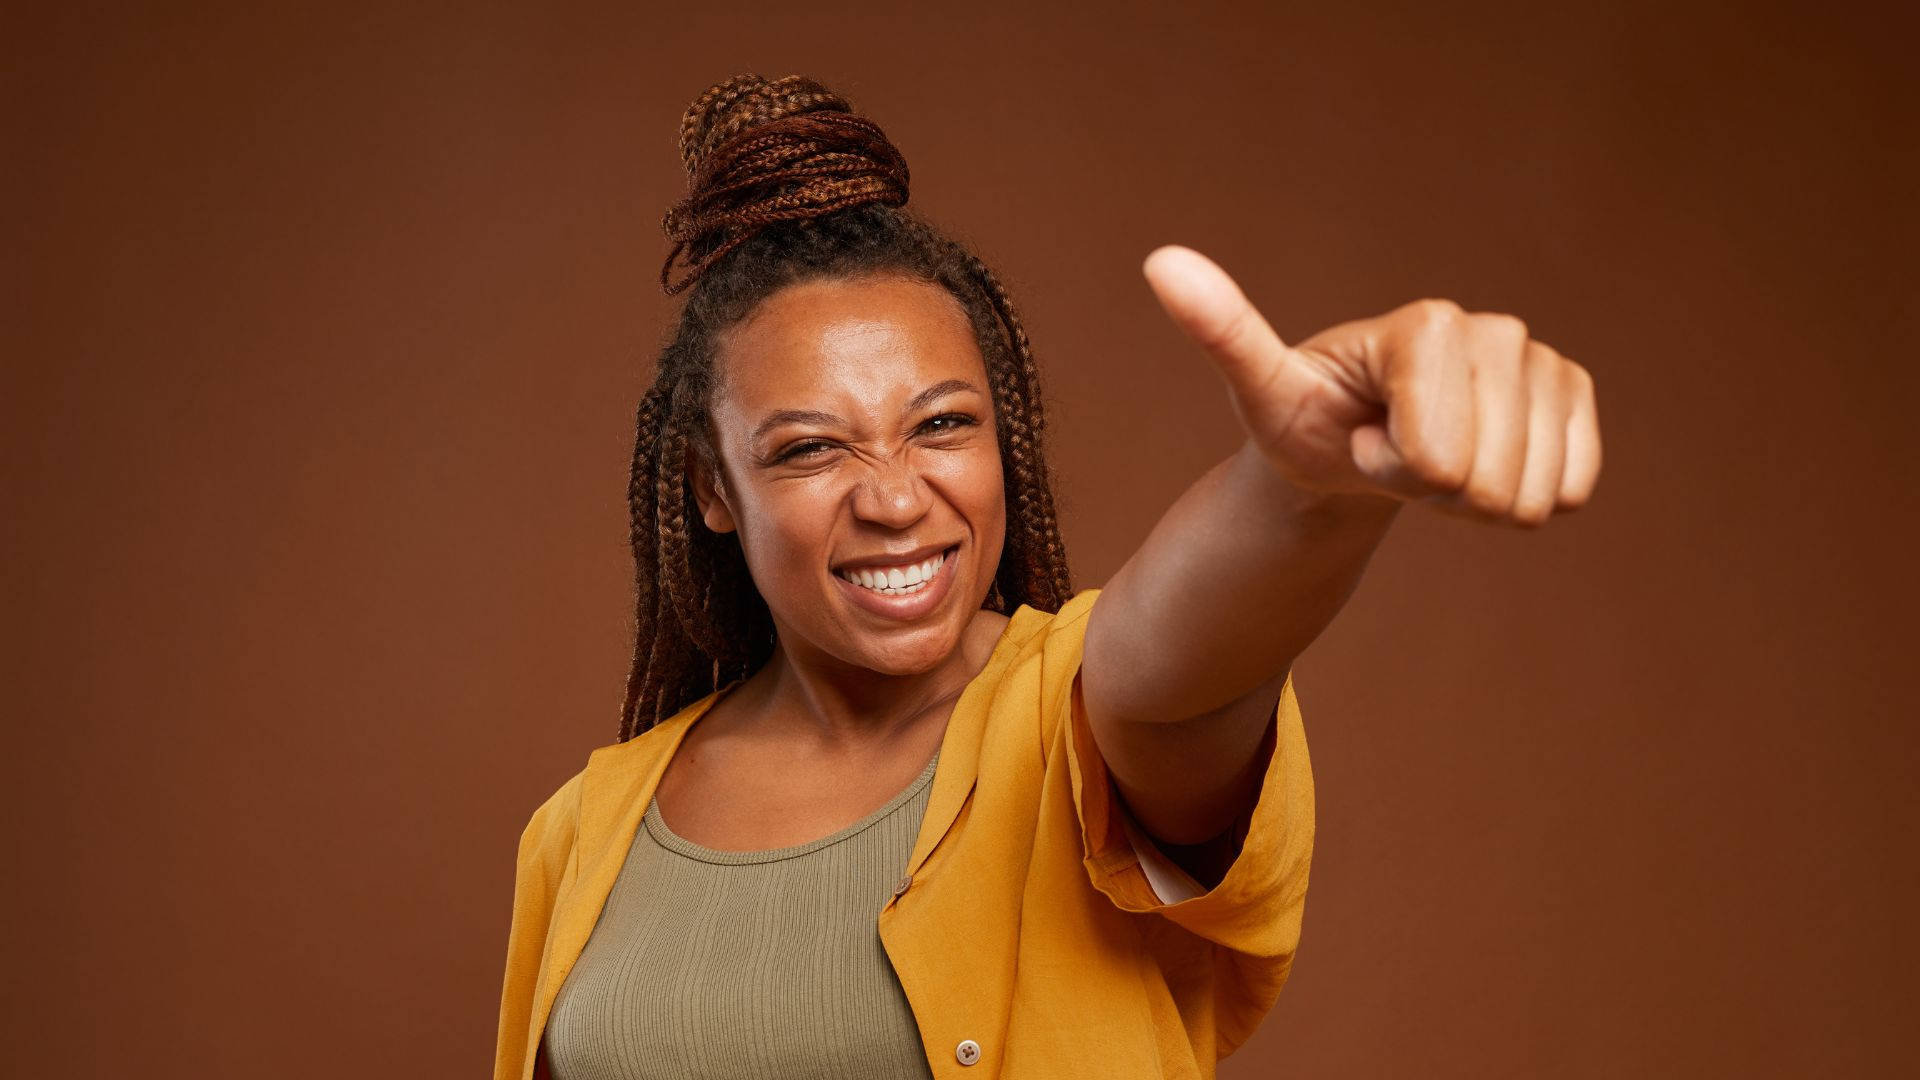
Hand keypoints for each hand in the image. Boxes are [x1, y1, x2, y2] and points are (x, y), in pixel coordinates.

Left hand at [1142, 245, 1600, 526]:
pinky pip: (1570, 491)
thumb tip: (1158, 261)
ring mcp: (1543, 360)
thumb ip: (1222, 330)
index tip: (1361, 433)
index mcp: (1426, 322)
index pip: (1433, 456)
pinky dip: (1522, 498)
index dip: (1391, 467)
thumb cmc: (1305, 417)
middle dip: (1431, 490)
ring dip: (1473, 499)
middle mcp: (1496, 329)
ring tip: (1430, 456)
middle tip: (1393, 450)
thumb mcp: (1259, 387)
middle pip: (1483, 481)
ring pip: (1527, 496)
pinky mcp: (1574, 395)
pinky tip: (1480, 460)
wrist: (1355, 441)